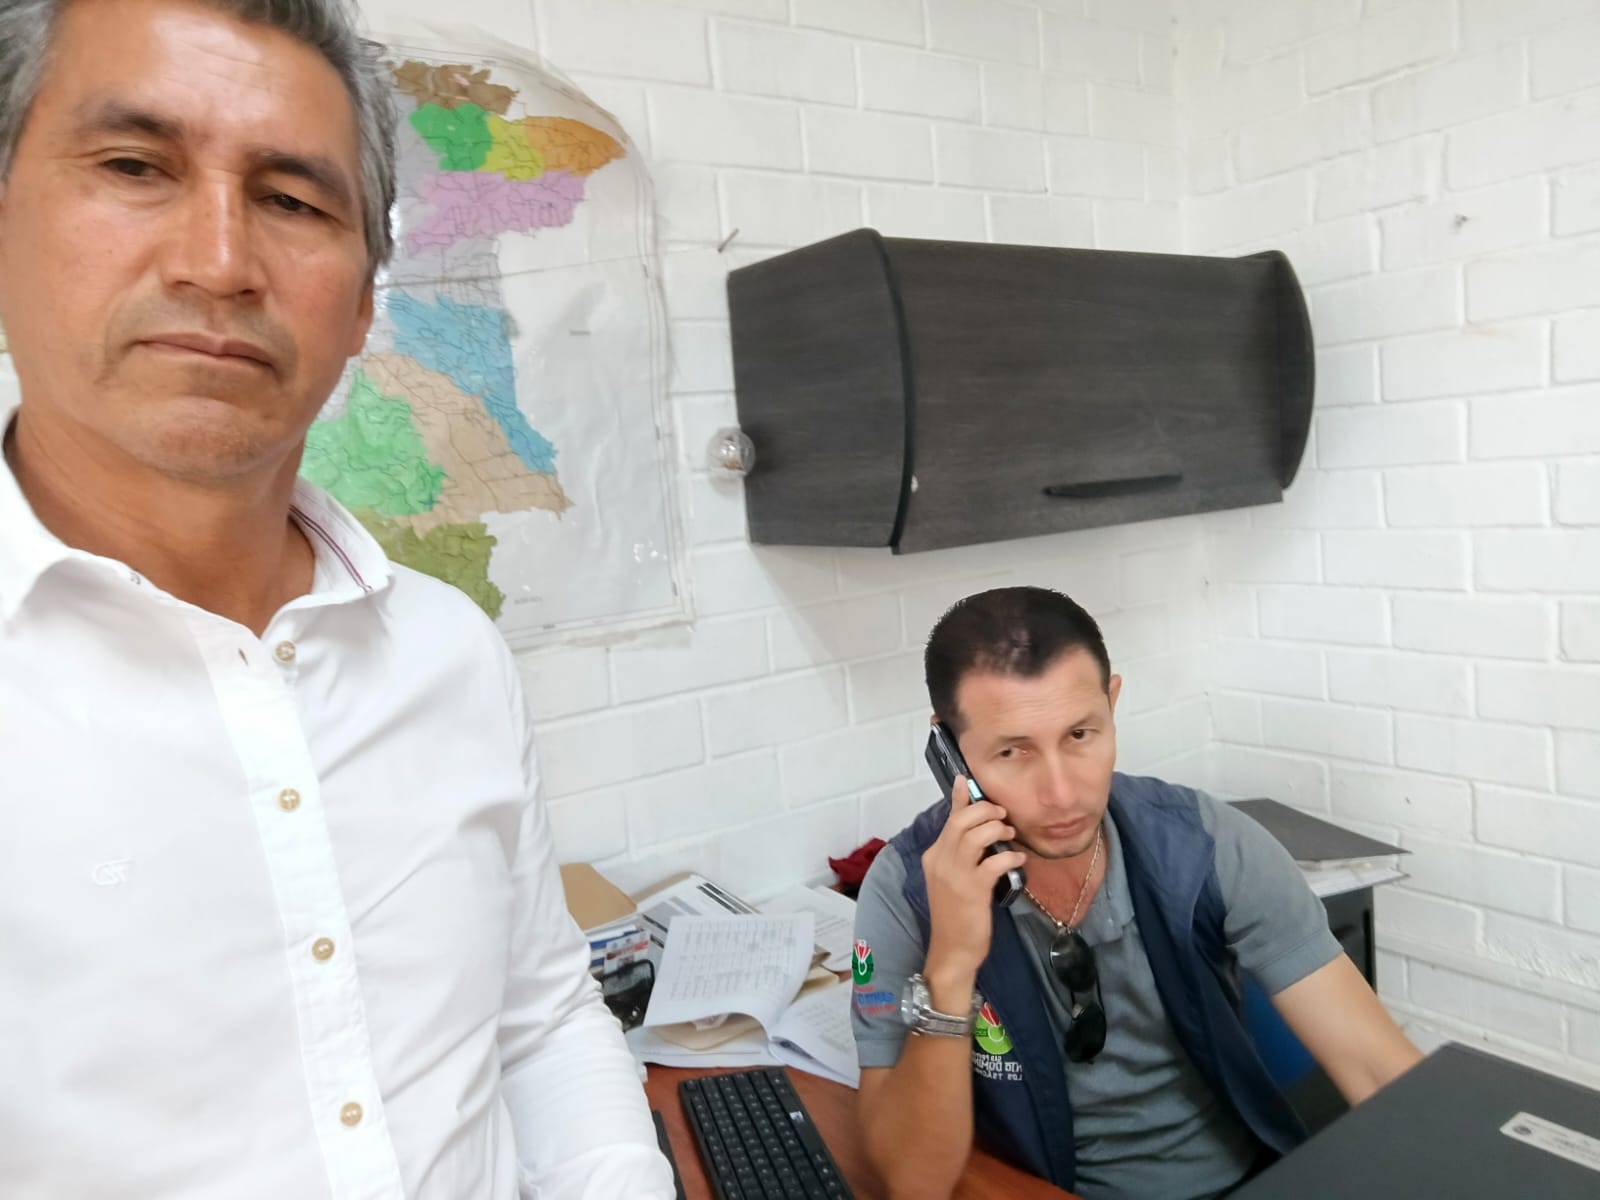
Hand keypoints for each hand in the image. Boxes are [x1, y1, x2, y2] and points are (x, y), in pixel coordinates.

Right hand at [920, 776, 1027, 985]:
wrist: (952, 950)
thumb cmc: (956, 914)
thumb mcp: (953, 878)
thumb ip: (962, 853)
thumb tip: (977, 830)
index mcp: (934, 855)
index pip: (948, 819)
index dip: (960, 798)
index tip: (967, 780)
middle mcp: (939, 860)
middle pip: (961, 821)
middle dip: (985, 811)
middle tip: (1002, 816)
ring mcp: (954, 875)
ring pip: (975, 835)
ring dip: (997, 830)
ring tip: (1010, 835)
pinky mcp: (971, 890)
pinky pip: (993, 862)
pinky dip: (1009, 856)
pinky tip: (1018, 859)